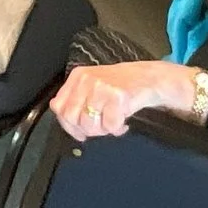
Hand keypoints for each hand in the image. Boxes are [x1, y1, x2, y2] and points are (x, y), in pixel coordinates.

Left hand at [50, 61, 195, 139]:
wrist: (149, 78)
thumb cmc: (120, 86)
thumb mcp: (92, 87)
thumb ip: (74, 99)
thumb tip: (58, 111)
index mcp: (78, 76)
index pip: (59, 108)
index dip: (69, 125)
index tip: (80, 131)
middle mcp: (87, 79)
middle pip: (73, 118)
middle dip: (87, 129)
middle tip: (100, 126)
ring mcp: (102, 86)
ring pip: (90, 125)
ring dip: (103, 130)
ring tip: (112, 121)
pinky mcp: (117, 96)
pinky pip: (110, 126)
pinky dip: (117, 129)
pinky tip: (123, 121)